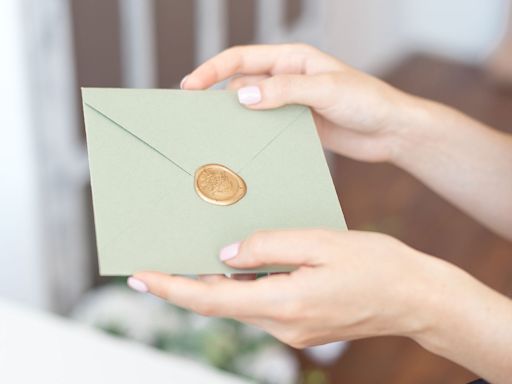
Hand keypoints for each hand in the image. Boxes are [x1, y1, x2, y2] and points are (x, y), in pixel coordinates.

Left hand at [130, 230, 511, 381]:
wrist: (415, 298)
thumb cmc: (375, 265)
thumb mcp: (320, 242)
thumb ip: (268, 246)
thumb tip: (226, 253)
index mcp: (284, 303)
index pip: (210, 299)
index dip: (171, 288)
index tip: (140, 276)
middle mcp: (283, 324)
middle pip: (218, 304)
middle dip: (184, 285)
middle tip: (155, 263)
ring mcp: (292, 329)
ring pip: (238, 305)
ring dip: (212, 285)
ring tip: (192, 257)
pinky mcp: (301, 324)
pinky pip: (259, 304)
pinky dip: (240, 287)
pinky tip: (238, 266)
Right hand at [180, 44, 415, 162]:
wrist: (390, 131)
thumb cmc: (367, 101)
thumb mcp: (326, 90)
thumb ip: (284, 92)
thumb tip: (242, 96)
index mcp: (292, 59)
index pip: (242, 59)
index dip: (212, 70)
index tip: (190, 86)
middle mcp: (287, 79)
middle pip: (241, 84)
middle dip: (218, 97)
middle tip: (197, 118)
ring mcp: (290, 103)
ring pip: (251, 107)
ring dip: (236, 119)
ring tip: (217, 135)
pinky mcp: (296, 125)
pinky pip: (266, 127)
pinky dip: (253, 134)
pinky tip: (244, 146)